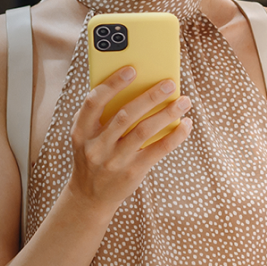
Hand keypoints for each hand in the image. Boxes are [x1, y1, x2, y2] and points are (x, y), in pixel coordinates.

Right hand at [66, 66, 192, 212]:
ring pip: (144, 131)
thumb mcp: (86, 135)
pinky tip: (185, 124)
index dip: (112, 84)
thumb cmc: (93, 154)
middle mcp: (96, 146)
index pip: (94, 102)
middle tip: (170, 83)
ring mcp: (114, 161)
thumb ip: (101, 113)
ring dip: (167, 113)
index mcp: (81, 131)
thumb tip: (135, 85)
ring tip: (184, 101)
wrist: (89, 196)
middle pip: (125, 116)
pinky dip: (175, 135)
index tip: (132, 69)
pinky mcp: (132, 172)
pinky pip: (158, 150)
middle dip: (150, 97)